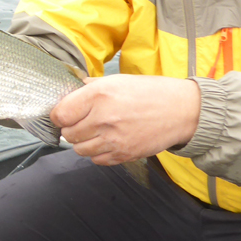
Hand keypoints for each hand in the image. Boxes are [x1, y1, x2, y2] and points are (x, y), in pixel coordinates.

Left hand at [50, 75, 199, 164]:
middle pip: (68, 134)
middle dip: (70, 128)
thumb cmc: (150, 92)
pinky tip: (106, 142)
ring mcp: (114, 140)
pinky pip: (97, 160)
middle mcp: (103, 118)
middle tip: (81, 122)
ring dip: (83, 142)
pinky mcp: (124, 155)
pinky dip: (97, 153)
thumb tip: (70, 94)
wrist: (182, 111)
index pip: (60, 114)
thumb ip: (91, 88)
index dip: (58, 115)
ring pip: (80, 150)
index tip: (63, 114)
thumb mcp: (117, 80)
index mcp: (99, 95)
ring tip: (94, 132)